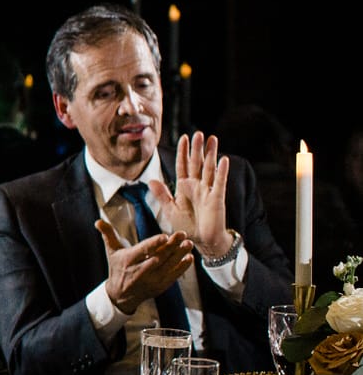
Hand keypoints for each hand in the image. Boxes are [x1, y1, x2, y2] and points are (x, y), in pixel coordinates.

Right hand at [97, 220, 193, 313]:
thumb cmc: (117, 269)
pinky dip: (182, 268)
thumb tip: (97, 221)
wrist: (121, 295)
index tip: (164, 236)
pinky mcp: (160, 286)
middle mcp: (140, 271)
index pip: (142, 251)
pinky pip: (173, 276)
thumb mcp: (111, 252)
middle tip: (182, 234)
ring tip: (188, 244)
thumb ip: (108, 235)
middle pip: (159, 257)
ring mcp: (152, 280)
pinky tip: (189, 258)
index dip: (154, 244)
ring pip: (168, 266)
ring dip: (180, 255)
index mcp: (128, 260)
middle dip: (172, 246)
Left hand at [148, 131, 230, 257]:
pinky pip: (219, 183)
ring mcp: (208, 191)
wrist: (202, 241)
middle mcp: (197, 186)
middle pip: (196, 163)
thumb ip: (162, 195)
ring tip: (212, 139)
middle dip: (197, 149)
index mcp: (184, 187)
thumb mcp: (170, 210)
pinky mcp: (217, 199)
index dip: (183, 152)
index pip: (183, 165)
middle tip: (198, 133)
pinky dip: (221, 171)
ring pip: (209, 168)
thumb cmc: (187, 226)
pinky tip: (224, 160)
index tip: (183, 137)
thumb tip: (150, 180)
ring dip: (210, 154)